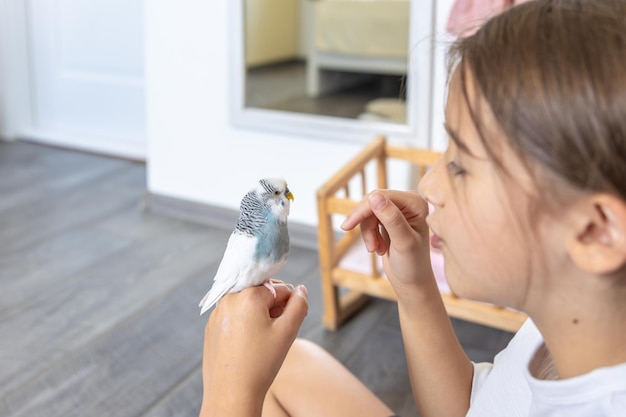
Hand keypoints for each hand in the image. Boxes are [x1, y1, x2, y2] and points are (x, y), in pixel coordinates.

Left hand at [200, 283, 307, 416]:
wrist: (231, 394)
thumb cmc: (260, 363)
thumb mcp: (287, 332)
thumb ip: (299, 305)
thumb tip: (300, 290)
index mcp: (248, 296)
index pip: (280, 289)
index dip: (290, 304)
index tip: (292, 321)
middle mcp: (229, 299)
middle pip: (261, 294)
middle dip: (274, 308)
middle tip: (280, 331)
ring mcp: (217, 314)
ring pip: (246, 305)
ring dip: (259, 316)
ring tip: (265, 340)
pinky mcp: (211, 328)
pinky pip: (233, 318)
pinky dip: (244, 325)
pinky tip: (250, 345)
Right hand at [341, 190, 432, 291]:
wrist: (412, 282)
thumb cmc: (413, 265)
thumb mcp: (403, 242)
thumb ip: (391, 218)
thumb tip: (374, 196)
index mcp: (417, 203)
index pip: (383, 197)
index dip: (363, 210)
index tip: (347, 227)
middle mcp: (409, 202)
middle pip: (374, 202)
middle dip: (366, 225)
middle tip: (369, 247)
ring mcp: (399, 210)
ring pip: (369, 212)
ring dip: (368, 232)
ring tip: (376, 250)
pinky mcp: (390, 218)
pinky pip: (370, 219)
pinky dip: (369, 234)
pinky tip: (378, 248)